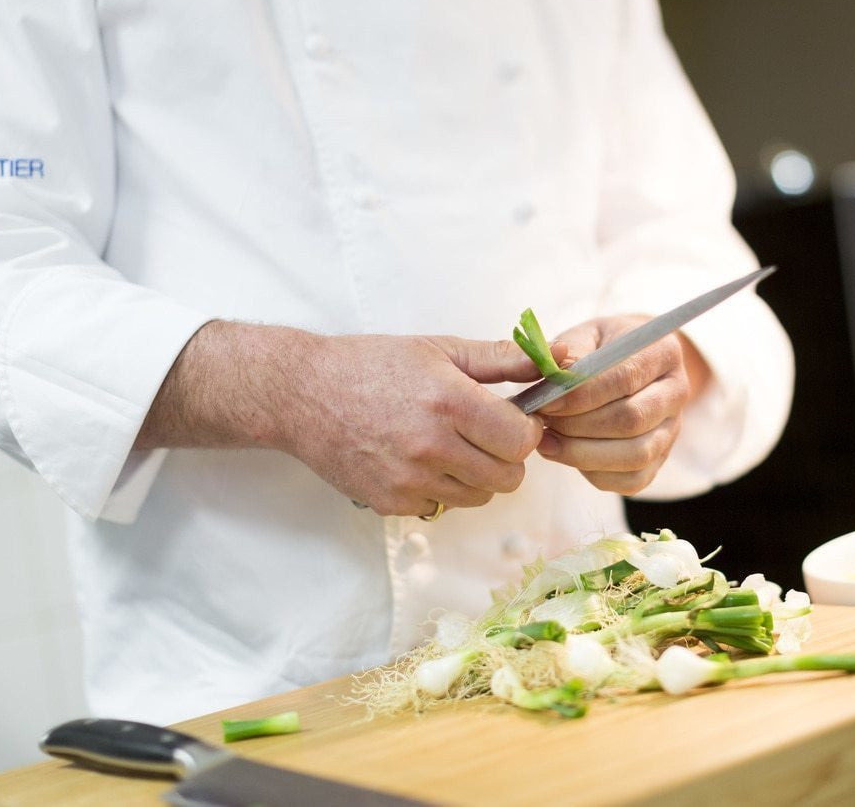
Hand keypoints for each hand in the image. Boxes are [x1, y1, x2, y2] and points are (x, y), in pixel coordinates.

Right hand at [136, 322, 544, 517]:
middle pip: (508, 477)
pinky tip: (421, 460)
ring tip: (453, 446)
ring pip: (479, 496)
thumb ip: (500, 360)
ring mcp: (410, 480)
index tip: (514, 420)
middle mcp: (431, 445)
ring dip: (477, 476)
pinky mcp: (391, 502)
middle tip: (486, 435)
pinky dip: (443, 488)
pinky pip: (442, 506)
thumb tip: (551, 364)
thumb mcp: (438, 349)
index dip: (526, 430)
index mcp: (449, 402)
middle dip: (507, 457)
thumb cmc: (372, 365)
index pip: (521, 440)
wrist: (303, 394)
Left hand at [534, 315, 710, 494]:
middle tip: (542, 421)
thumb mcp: (585, 335)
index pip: (625, 377)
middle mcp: (677, 392)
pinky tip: (565, 453)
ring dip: (583, 453)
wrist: (627, 364)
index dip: (582, 394)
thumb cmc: (601, 348)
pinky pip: (632, 480)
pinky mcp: (660, 459)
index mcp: (663, 352)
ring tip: (547, 440)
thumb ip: (568, 351)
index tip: (546, 402)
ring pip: (635, 455)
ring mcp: (672, 429)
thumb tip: (552, 374)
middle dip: (579, 426)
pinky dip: (594, 473)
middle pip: (632, 420)